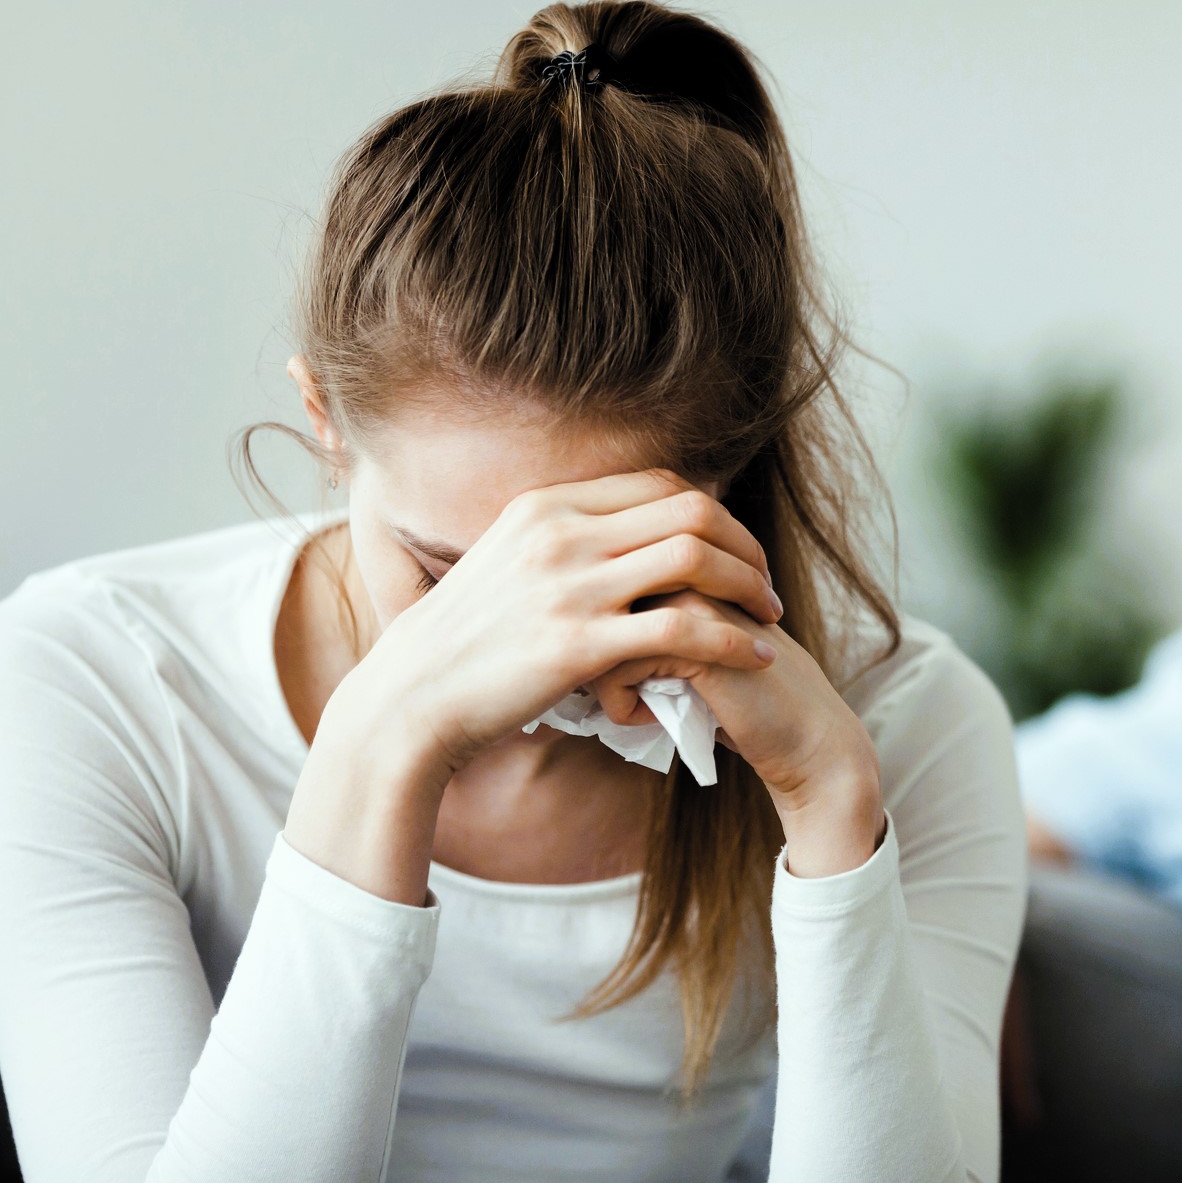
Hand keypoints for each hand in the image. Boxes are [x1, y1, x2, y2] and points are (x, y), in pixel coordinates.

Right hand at [337, 471, 783, 779]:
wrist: (411, 698)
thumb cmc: (464, 642)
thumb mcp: (507, 562)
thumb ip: (562, 541)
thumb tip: (617, 535)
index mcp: (547, 506)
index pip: (660, 484)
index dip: (715, 512)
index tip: (737, 548)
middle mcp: (561, 533)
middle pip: (690, 509)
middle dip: (744, 545)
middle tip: (766, 584)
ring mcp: (569, 586)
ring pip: (694, 558)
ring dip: (748, 585)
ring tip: (770, 617)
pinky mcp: (578, 644)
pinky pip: (683, 629)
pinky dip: (733, 641)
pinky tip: (756, 658)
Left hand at [600, 590, 885, 876]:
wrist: (808, 739)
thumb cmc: (744, 701)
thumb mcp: (693, 649)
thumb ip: (651, 622)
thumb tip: (581, 627)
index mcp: (688, 561)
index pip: (606, 586)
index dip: (602, 635)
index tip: (627, 674)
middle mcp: (688, 568)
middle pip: (596, 607)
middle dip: (595, 658)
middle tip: (626, 692)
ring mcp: (692, 600)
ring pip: (598, 635)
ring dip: (606, 683)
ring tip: (640, 707)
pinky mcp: (692, 642)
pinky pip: (614, 671)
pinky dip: (622, 708)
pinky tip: (652, 721)